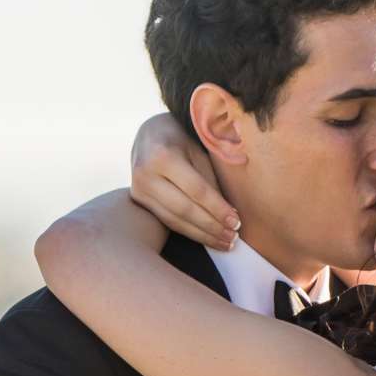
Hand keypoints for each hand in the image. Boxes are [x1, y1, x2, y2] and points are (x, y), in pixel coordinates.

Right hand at [129, 113, 235, 248]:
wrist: (149, 133)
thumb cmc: (182, 138)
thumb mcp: (199, 149)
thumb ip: (211, 178)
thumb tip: (230, 212)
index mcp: (163, 156)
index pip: (196, 189)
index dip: (217, 208)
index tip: (237, 222)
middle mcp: (146, 175)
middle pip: (184, 209)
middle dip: (211, 226)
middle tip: (233, 237)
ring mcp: (138, 189)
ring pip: (174, 220)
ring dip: (202, 234)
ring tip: (225, 242)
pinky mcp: (138, 200)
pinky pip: (167, 221)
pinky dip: (190, 231)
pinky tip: (207, 237)